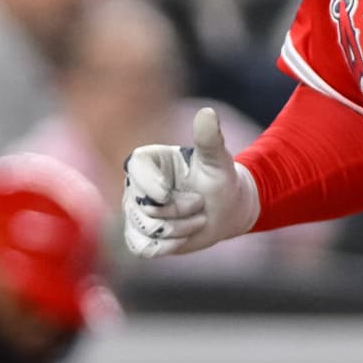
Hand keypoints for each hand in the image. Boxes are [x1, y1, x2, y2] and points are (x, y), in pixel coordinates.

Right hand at [123, 108, 256, 260]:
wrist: (227, 208)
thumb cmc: (221, 179)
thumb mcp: (218, 160)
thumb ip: (210, 139)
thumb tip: (208, 113)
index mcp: (148, 161)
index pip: (134, 169)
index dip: (150, 185)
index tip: (168, 193)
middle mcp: (135, 185)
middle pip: (144, 207)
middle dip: (179, 212)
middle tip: (199, 204)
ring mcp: (135, 212)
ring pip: (147, 230)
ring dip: (180, 230)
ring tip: (197, 219)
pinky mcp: (140, 235)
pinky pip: (142, 248)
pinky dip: (168, 247)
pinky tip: (184, 236)